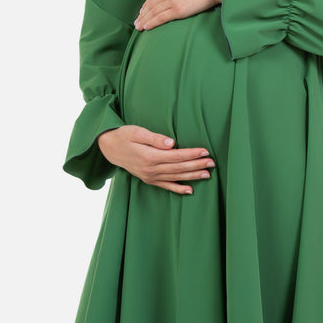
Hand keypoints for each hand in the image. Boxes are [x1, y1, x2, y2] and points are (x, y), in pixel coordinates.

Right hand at [97, 126, 215, 194]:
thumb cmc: (124, 136)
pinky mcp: (149, 179)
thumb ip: (154, 138)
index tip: (205, 151)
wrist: (110, 148)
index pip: (176, 156)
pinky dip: (178, 189)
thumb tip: (171, 142)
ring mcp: (150, 176)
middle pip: (179, 168)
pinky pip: (166, 186)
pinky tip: (190, 190)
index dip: (192, 154)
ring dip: (192, 176)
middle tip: (212, 163)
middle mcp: (151, 169)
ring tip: (207, 174)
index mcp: (149, 157)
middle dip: (197, 165)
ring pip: (175, 177)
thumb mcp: (137, 132)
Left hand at [134, 0, 223, 30]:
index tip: (143, 10)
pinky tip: (146, 27)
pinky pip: (160, 18)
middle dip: (142, 13)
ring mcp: (172, 0)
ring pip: (153, 11)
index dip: (147, 4)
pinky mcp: (178, 10)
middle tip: (137, 21)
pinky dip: (152, 23)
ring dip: (144, 20)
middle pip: (151, 4)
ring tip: (139, 26)